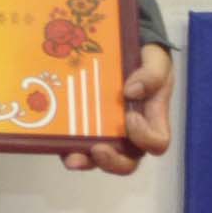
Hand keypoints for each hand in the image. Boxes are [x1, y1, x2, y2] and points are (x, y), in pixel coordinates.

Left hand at [63, 43, 174, 175]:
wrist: (127, 50)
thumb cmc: (146, 62)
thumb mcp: (157, 62)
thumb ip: (152, 74)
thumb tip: (132, 91)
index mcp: (152, 121)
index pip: (155, 143)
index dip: (144, 137)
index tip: (130, 116)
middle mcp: (131, 134)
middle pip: (127, 162)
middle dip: (112, 161)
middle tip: (99, 148)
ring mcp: (106, 133)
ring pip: (98, 159)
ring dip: (85, 161)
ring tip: (73, 157)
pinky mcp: (84, 128)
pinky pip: (75, 145)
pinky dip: (65, 148)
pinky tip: (55, 142)